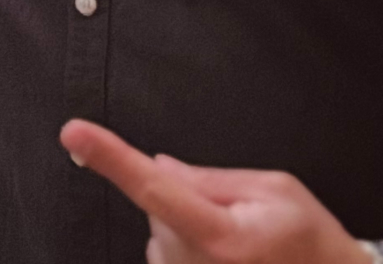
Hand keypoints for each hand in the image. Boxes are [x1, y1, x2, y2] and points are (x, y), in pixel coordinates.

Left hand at [61, 118, 367, 263]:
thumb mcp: (275, 189)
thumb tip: (158, 168)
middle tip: (241, 215)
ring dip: (187, 227)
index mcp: (222, 239)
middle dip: (185, 197)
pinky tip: (229, 259)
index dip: (110, 158)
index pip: (152, 189)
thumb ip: (210, 179)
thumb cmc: (309, 241)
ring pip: (160, 234)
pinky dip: (187, 247)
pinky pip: (167, 257)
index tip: (73, 132)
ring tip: (243, 245)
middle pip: (157, 208)